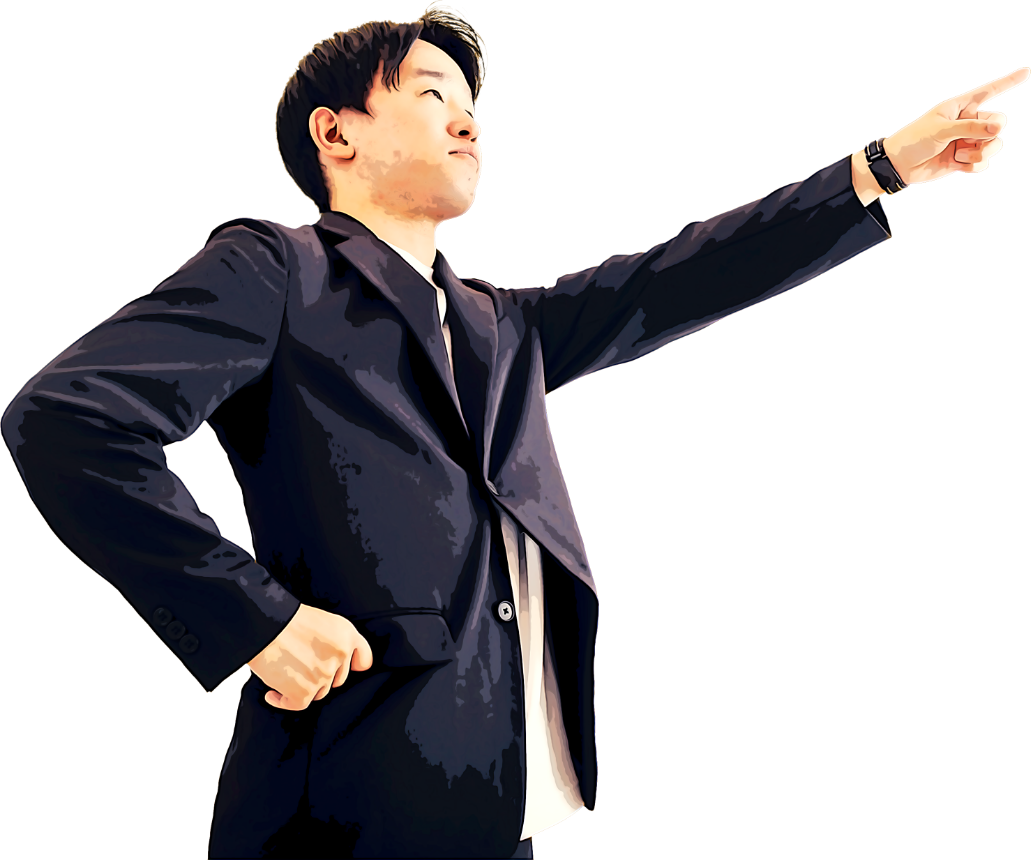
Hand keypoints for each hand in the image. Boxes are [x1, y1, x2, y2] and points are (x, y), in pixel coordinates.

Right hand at [247, 603, 373, 710]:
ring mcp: (323, 676)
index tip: (339, 668)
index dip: (350, 665)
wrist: (263, 624)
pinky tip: (272, 694)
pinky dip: (283, 701)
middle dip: (320, 674)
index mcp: (347, 635)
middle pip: (337, 679)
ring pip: (319, 692)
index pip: (363, 660)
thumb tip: (334, 664)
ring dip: (302, 686)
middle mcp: (340, 656)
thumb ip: (336, 641)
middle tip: (300, 664)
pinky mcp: (304, 692)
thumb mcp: (323, 620)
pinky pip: (298, 705)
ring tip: (284, 672)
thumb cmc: (286, 618)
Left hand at [881, 67, 1028, 185]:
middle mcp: (968, 122)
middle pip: (999, 122)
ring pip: (994, 144)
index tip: (1026, 72)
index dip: (1008, 82)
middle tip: (976, 140)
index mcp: (960, 106)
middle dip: (992, 133)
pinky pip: (984, 162)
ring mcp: (968, 140)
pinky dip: (975, 165)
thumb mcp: (941, 129)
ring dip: (982, 152)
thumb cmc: (915, 140)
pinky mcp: (965, 158)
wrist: (900, 165)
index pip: (988, 91)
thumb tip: (999, 127)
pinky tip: (959, 165)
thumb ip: (970, 127)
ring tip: (961, 155)